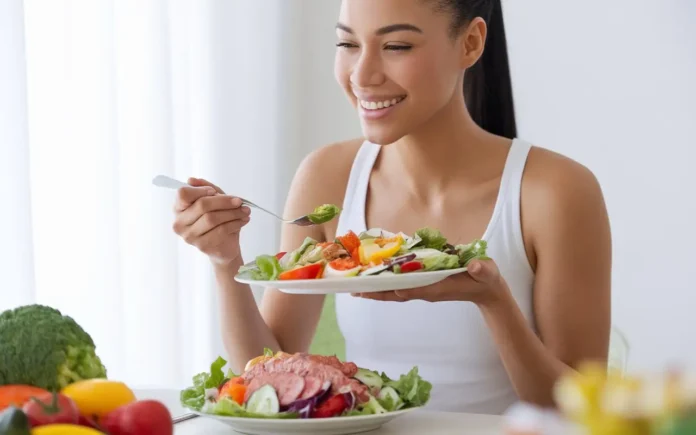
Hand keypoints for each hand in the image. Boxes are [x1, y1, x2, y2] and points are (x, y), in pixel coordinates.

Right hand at [172, 177, 250, 264]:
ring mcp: (190, 236)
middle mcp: (180, 223)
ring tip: (245, 210)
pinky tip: (243, 220)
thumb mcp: (214, 200)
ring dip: (233, 213)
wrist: (225, 245)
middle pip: (202, 205)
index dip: (200, 190)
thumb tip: (191, 180)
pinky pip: (220, 231)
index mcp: (179, 208)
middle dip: (224, 201)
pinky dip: (235, 223)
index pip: (183, 194)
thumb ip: (206, 188)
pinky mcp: (202, 246)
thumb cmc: (218, 219)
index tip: (215, 192)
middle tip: (239, 201)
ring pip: (212, 218)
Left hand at [353, 258, 507, 304]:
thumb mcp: (486, 272)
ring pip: (395, 291)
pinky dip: (388, 283)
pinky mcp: (425, 285)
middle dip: (374, 292)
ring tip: (356, 286)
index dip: (389, 288)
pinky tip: (376, 278)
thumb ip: (482, 269)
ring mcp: (424, 288)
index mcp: (436, 287)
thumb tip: (476, 266)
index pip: (408, 289)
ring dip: (377, 289)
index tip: (371, 289)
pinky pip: (402, 285)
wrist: (488, 290)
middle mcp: (426, 290)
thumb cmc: (485, 279)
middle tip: (352, 290)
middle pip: (395, 293)